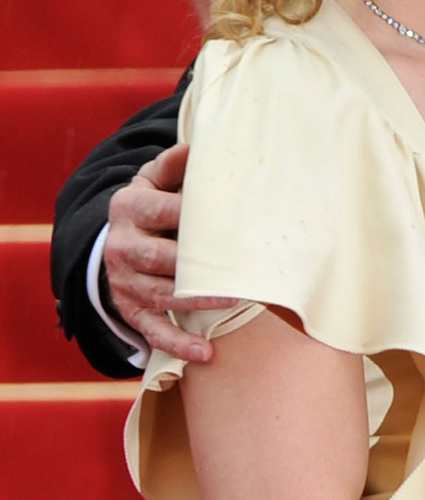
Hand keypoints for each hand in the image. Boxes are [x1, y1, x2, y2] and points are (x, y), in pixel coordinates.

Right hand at [104, 143, 233, 363]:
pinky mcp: (130, 310)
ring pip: (159, 295)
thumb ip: (173, 165)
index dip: (188, 213)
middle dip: (195, 265)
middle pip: (157, 258)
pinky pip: (152, 331)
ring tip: (232, 302)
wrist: (113, 240)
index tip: (226, 217)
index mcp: (129, 208)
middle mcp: (121, 246)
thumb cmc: (150, 206)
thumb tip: (198, 147)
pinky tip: (204, 352)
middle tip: (235, 267)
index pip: (159, 209)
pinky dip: (177, 344)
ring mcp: (124, 282)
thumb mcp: (153, 180)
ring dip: (195, 301)